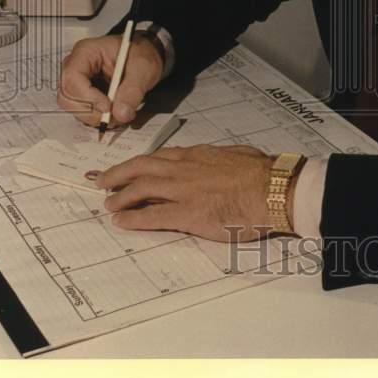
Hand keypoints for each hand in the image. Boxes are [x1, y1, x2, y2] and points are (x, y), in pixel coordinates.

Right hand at [57, 34, 162, 126]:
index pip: (73, 76)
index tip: (107, 107)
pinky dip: (97, 118)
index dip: (87, 95)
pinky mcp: (84, 95)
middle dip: (90, 111)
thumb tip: (121, 113)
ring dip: (94, 117)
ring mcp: (78, 82)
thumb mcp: (143, 67)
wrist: (144, 58)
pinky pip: (82, 112)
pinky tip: (113, 115)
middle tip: (113, 117)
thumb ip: (132, 90)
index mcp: (87, 52)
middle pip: (67, 95)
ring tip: (117, 116)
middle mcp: (77, 67)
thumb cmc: (140, 54)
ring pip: (73, 107)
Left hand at [95, 144, 285, 241]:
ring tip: (107, 203)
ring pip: (142, 188)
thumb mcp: (239, 155)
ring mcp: (185, 190)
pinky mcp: (189, 213)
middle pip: (143, 167)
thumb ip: (223, 157)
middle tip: (103, 180)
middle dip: (119, 173)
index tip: (130, 167)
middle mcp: (186, 169)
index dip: (141, 163)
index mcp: (199, 155)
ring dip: (121, 196)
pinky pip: (152, 215)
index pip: (162, 157)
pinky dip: (133, 218)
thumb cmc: (264, 174)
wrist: (275, 189)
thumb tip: (224, 160)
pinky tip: (121, 222)